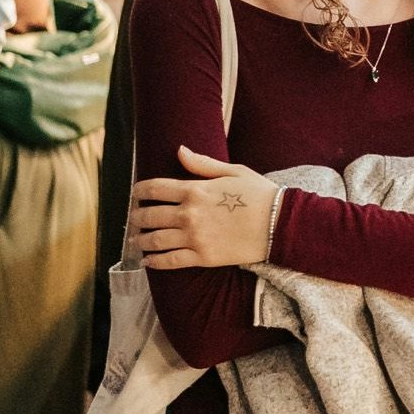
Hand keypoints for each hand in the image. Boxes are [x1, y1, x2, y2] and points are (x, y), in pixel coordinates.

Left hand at [130, 147, 278, 267]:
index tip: (135, 193)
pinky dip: (154, 262)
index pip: (154, 188)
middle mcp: (189, 214)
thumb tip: (179, 151)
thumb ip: (202, 164)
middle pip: (149, 215)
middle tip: (134, 218)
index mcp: (195, 190)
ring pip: (155, 240)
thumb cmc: (259, 194)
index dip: (139, 190)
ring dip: (141, 240)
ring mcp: (194, 237)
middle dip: (137, 216)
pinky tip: (147, 261)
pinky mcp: (202, 257)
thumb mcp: (233, 171)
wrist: (279, 224)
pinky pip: (170, 261)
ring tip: (136, 240)